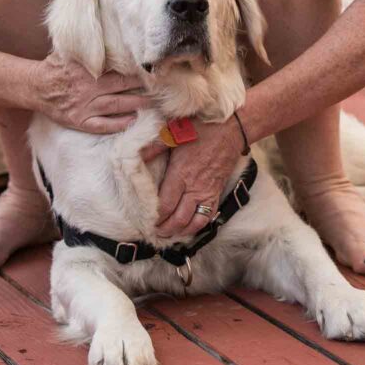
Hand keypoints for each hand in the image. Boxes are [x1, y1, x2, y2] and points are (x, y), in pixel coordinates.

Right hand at [30, 53, 150, 132]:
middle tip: (159, 85)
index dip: (135, 69)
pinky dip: (118, 124)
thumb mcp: (68, 52)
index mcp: (86, 69)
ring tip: (153, 102)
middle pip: (121, 86)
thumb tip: (107, 32)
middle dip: (141, 86)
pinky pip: (102, 125)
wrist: (34, 86)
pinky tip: (133, 120)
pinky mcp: (79, 121)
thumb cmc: (55, 67)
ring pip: (116, 106)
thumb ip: (87, 46)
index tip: (151, 68)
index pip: (116, 68)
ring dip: (136, 104)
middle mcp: (86, 88)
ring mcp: (83, 107)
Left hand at [155, 119, 242, 238]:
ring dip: (181, 232)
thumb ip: (153, 146)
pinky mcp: (217, 192)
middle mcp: (195, 187)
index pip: (166, 205)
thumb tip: (133, 154)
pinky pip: (209, 216)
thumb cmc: (201, 128)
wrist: (232, 128)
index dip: (156, 218)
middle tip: (154, 233)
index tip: (146, 221)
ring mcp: (208, 192)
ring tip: (169, 236)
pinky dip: (198, 227)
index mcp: (181, 173)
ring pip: (195, 223)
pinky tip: (188, 229)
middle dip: (165, 230)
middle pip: (179, 219)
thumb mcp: (173, 132)